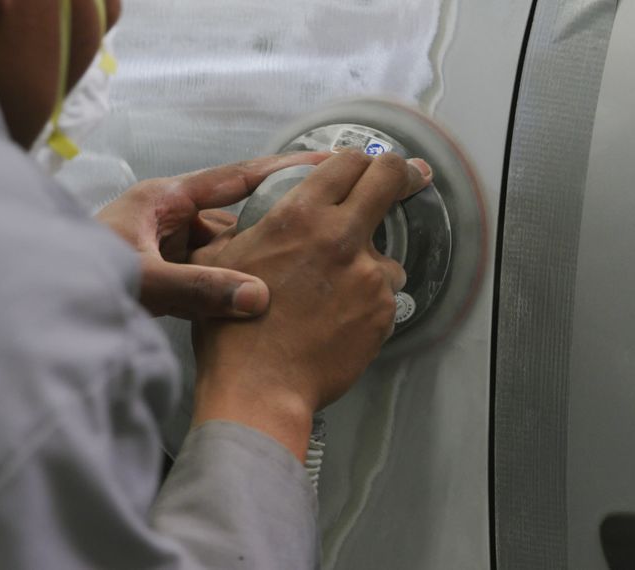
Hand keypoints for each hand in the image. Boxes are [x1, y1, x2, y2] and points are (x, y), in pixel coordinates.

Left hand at [95, 153, 329, 319]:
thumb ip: (198, 289)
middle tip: (320, 233)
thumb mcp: (142, 279)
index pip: (236, 177)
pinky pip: (206, 273)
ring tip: (296, 273)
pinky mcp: (161, 273)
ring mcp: (165, 245)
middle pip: (234, 216)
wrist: (31, 300)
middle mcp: (168, 216)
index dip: (282, 171)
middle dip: (273, 225)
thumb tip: (258, 297)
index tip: (325, 163)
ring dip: (249, 262)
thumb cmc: (74, 274)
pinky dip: (227, 286)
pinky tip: (253, 301)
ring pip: (222, 249)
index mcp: (165, 198)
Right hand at [189, 151, 432, 460]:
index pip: (349, 161)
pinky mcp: (384, 310)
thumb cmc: (235, 331)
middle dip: (404, 174)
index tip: (372, 164)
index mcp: (300, 215)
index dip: (362, 159)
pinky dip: (370, 303)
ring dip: (373, 264)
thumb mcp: (222, 259)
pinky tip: (339, 321)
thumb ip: (251, 226)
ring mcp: (368, 274)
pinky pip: (386, 296)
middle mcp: (340, 236)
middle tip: (413, 176)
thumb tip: (260, 215)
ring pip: (390, 253)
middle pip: (391, 180)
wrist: (260, 386)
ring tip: (338, 295)